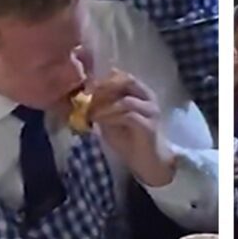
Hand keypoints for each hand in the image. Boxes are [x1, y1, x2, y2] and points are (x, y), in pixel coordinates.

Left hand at [90, 70, 174, 186]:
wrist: (147, 161)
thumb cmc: (129, 140)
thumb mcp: (110, 119)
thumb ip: (103, 106)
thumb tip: (86, 96)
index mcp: (140, 93)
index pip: (123, 76)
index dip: (104, 80)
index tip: (87, 89)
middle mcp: (149, 98)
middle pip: (128, 81)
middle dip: (105, 88)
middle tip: (89, 98)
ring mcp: (150, 111)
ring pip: (126, 100)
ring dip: (105, 106)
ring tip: (91, 114)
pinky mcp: (149, 126)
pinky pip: (129, 116)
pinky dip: (111, 117)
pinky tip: (100, 122)